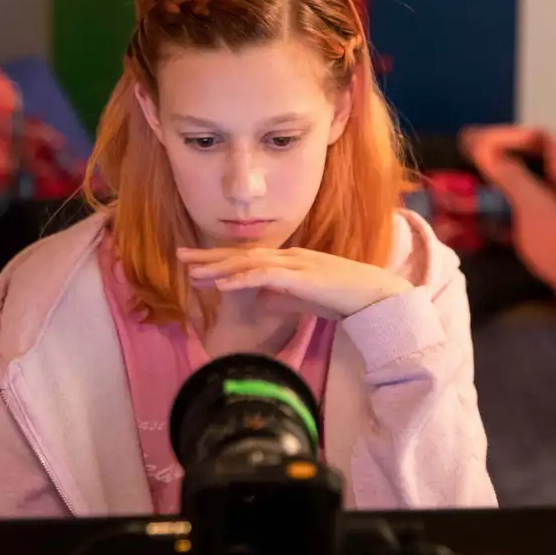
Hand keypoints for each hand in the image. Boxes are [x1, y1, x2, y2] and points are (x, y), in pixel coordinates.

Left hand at [177, 246, 414, 318]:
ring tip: (192, 273)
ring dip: (218, 267)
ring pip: (248, 262)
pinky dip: (241, 279)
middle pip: (241, 254)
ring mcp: (295, 264)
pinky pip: (264, 275)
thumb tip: (261, 300)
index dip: (220, 261)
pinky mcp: (301, 277)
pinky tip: (221, 286)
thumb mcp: (306, 300)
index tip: (195, 266)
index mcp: (290, 261)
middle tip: (179, 258)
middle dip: (209, 256)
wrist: (376, 296)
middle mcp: (289, 257)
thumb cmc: (345, 298)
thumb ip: (283, 298)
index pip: (248, 258)